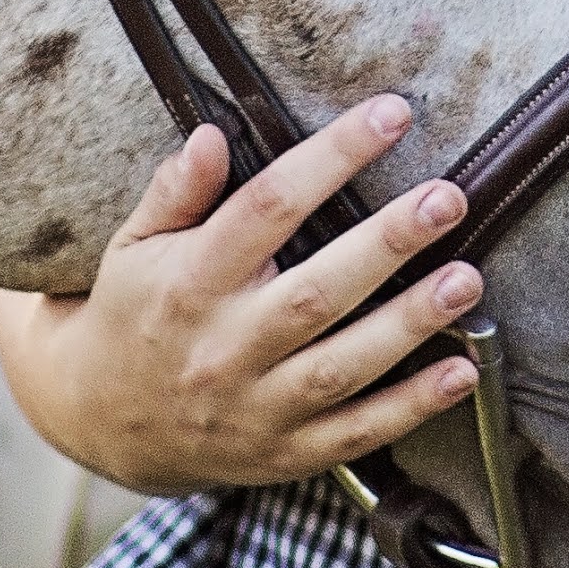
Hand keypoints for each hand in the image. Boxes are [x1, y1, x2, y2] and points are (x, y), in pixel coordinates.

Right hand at [0, 98, 484, 495]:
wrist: (101, 421)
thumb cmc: (134, 312)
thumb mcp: (135, 245)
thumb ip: (176, 192)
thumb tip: (212, 136)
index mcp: (188, 282)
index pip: (265, 208)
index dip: (331, 157)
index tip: (391, 115)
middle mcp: (223, 346)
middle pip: (315, 292)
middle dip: (387, 244)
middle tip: (447, 199)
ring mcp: (255, 406)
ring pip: (342, 367)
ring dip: (409, 325)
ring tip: (466, 279)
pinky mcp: (283, 452)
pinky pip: (354, 433)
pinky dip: (411, 407)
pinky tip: (462, 374)